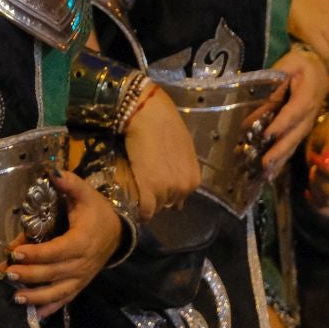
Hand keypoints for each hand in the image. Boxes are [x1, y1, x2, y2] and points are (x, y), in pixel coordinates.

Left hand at [5, 171, 120, 316]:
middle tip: (7, 273)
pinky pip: (66, 299)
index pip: (58, 250)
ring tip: (16, 297)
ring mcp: (82, 277)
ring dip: (37, 296)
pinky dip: (51, 308)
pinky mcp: (80, 284)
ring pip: (59, 291)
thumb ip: (70, 183)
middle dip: (30, 275)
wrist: (118, 233)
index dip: (37, 254)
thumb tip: (53, 171)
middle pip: (54, 273)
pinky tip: (34, 315)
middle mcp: (82, 263)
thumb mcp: (85, 194)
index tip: (16, 253)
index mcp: (82, 241)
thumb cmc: (97, 212)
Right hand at [123, 87, 200, 217]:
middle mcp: (184, 188)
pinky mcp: (149, 190)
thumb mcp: (182, 150)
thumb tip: (175, 181)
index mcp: (193, 179)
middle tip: (144, 187)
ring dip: (146, 201)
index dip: (166, 194)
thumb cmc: (166, 126)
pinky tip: (134, 208)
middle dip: (157, 198)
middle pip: (167, 204)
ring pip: (156, 207)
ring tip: (136, 190)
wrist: (149, 115)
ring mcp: (167, 190)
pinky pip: (145, 210)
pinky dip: (140, 212)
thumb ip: (182, 169)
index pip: (180, 199)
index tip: (155, 189)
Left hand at [265, 47, 328, 173]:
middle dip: (280, 150)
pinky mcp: (303, 127)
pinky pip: (293, 144)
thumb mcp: (286, 67)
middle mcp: (311, 111)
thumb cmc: (299, 64)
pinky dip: (282, 158)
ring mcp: (309, 121)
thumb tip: (256, 102)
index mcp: (308, 92)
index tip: (268, 135)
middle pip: (296, 132)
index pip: (296, 110)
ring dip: (281, 159)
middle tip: (265, 164)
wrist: (318, 67)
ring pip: (295, 142)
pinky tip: (270, 171)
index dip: (283, 122)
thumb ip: (273, 85)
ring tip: (266, 174)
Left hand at [302, 114, 328, 214]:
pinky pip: (324, 208)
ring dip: (315, 191)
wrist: (323, 136)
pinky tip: (307, 193)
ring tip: (311, 175)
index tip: (313, 156)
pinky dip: (315, 204)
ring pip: (327, 201)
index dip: (324, 169)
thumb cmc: (328, 133)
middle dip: (317, 181)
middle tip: (312, 167)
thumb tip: (327, 160)